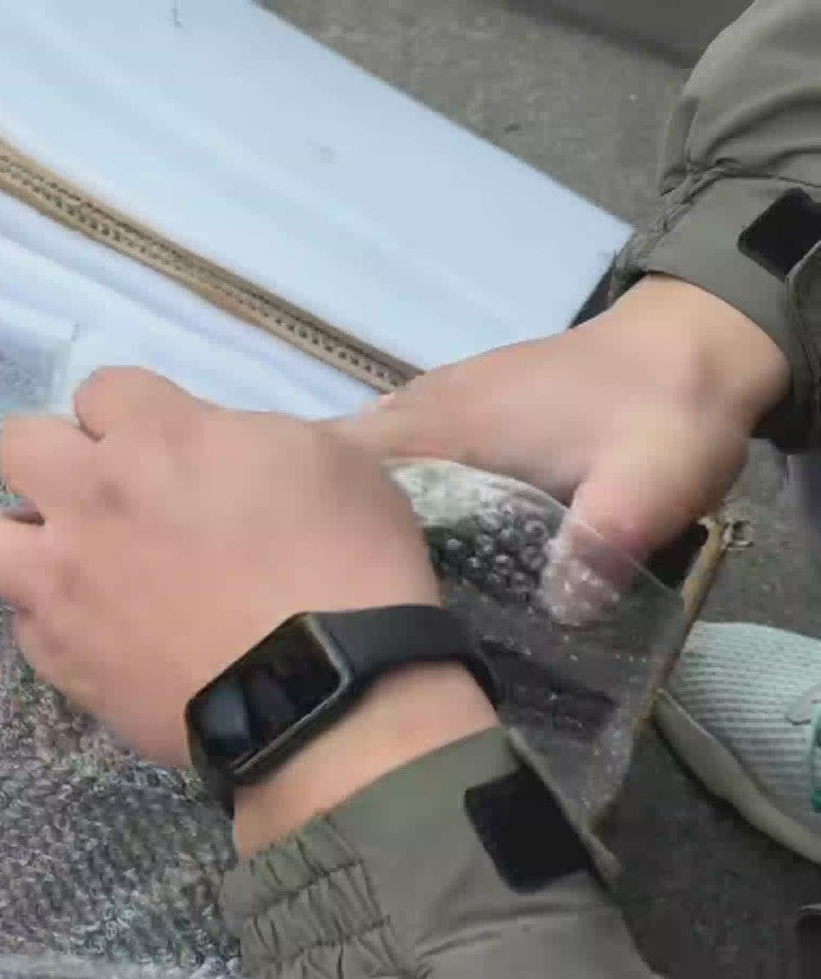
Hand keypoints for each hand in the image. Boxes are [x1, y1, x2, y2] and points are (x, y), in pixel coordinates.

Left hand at [0, 370, 496, 850]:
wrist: (329, 698)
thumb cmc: (350, 568)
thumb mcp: (328, 461)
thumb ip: (245, 437)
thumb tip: (208, 448)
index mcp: (157, 437)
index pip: (101, 388)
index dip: (131, 416)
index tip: (161, 448)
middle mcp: (90, 500)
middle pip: (15, 442)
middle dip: (53, 459)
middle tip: (101, 496)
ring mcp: (62, 582)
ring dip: (8, 538)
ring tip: (58, 560)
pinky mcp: (58, 656)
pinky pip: (21, 622)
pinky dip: (51, 622)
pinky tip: (97, 633)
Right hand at [334, 276, 788, 573]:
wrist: (697, 345)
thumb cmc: (664, 414)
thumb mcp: (646, 487)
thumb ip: (600, 546)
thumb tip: (557, 617)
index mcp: (447, 425)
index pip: (334, 460)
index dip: (303, 513)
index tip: (295, 577)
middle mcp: (422, 406)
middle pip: (330, 461)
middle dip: (311, 520)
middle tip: (316, 597)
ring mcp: (435, 402)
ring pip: (356, 457)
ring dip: (343, 508)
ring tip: (344, 580)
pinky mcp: (456, 409)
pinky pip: (389, 452)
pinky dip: (377, 492)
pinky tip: (396, 543)